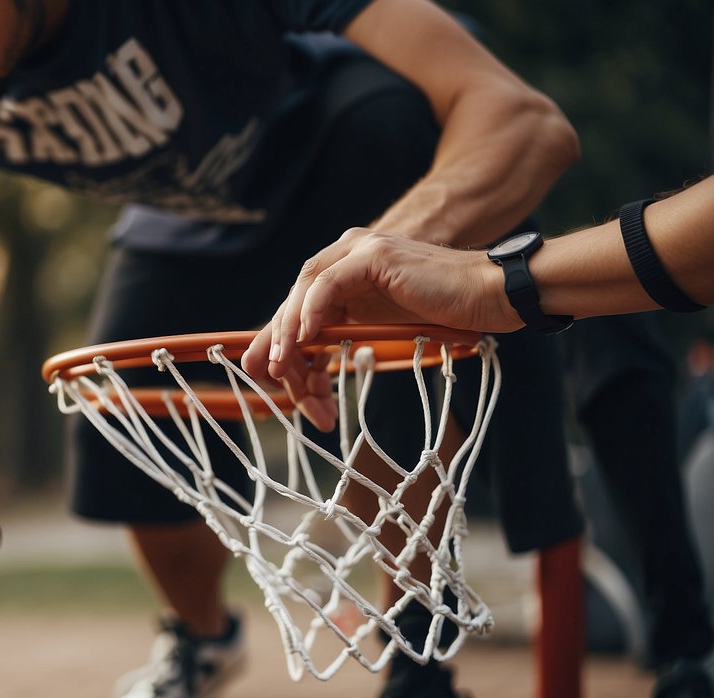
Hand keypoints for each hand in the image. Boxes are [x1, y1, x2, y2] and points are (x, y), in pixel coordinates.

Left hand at [241, 227, 517, 430]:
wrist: (492, 296)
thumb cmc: (445, 314)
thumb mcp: (380, 327)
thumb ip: (343, 333)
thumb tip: (304, 360)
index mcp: (347, 272)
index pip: (300, 305)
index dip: (280, 341)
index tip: (271, 377)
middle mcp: (348, 254)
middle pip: (296, 300)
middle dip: (280, 344)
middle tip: (276, 381)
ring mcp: (360, 250)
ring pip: (304, 292)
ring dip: (289, 334)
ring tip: (287, 370)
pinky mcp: (374, 255)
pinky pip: (326, 284)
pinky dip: (310, 313)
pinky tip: (306, 342)